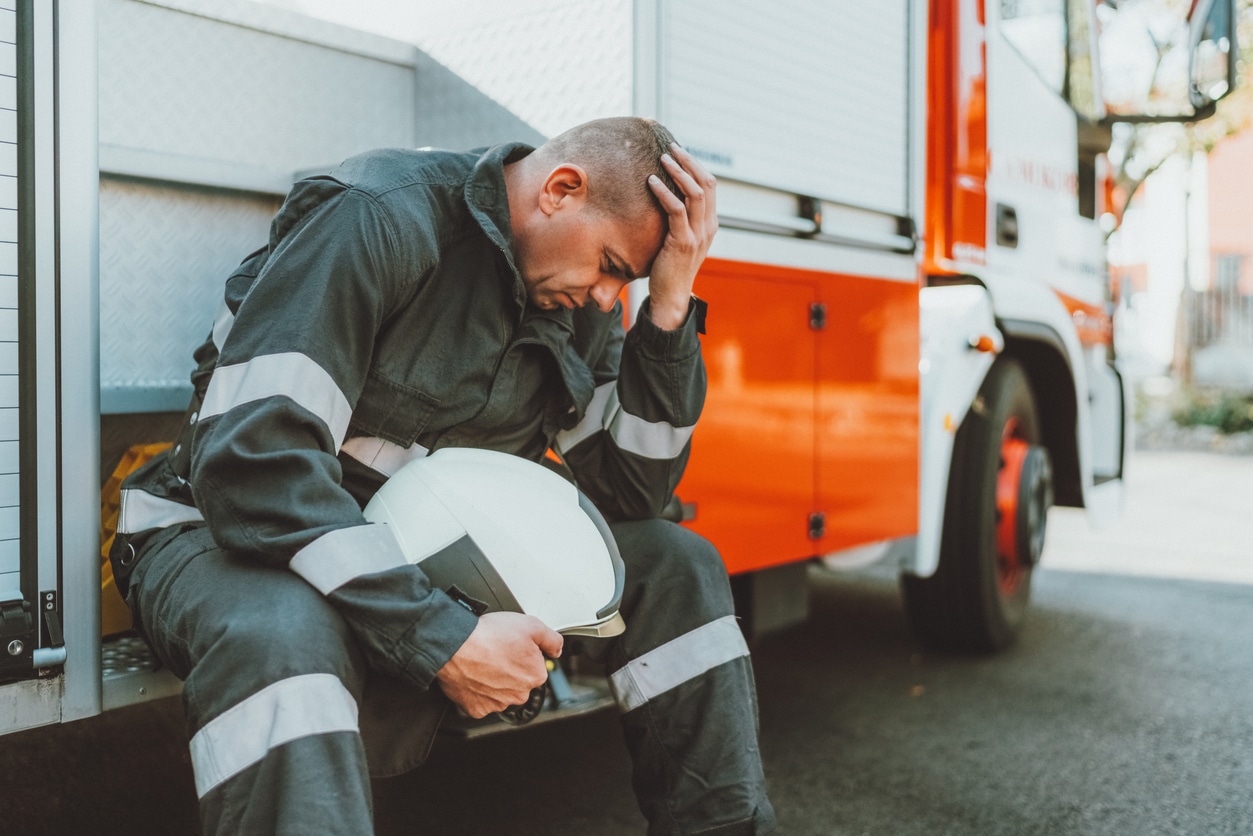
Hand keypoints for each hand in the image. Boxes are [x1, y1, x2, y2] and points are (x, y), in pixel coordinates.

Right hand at [435, 611, 563, 718]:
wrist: (455, 646)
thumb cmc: (489, 636)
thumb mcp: (531, 624)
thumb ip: (551, 639)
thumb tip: (557, 649)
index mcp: (535, 675)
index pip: (535, 666)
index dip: (523, 653)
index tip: (512, 645)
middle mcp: (519, 694)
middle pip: (518, 681)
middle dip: (509, 669)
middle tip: (496, 652)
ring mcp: (497, 703)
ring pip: (500, 692)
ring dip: (493, 680)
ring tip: (482, 661)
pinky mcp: (477, 709)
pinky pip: (480, 700)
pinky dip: (477, 690)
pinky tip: (474, 674)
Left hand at [646, 144, 717, 329]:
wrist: (672, 295)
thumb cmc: (670, 266)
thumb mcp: (681, 239)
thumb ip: (680, 219)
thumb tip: (666, 196)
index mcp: (710, 224)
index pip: (710, 186)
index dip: (696, 166)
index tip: (680, 152)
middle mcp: (708, 227)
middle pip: (705, 184)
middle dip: (689, 162)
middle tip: (672, 147)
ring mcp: (698, 234)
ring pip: (694, 193)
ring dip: (678, 172)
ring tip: (663, 158)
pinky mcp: (683, 242)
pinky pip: (676, 210)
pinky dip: (664, 193)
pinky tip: (651, 182)